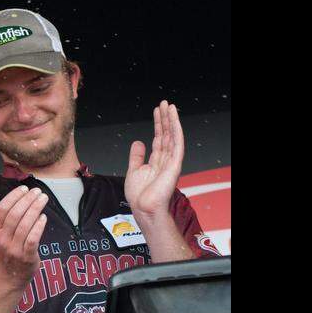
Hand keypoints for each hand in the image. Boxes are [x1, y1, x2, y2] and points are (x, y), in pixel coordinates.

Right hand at [0, 185, 48, 287]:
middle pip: (14, 215)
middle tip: (37, 191)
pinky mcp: (27, 256)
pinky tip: (43, 217)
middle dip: (27, 200)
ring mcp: (14, 248)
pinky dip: (38, 227)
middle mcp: (2, 239)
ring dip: (35, 209)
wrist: (9, 275)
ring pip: (24, 225)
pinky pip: (32, 239)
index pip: (2, 209)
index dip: (13, 197)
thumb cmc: (4, 250)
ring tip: (43, 199)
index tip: (24, 189)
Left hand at [125, 101, 184, 217]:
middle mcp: (165, 160)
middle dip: (165, 118)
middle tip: (165, 104)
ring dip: (171, 121)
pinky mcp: (174, 166)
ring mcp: (171, 162)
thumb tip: (138, 142)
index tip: (157, 111)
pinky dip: (176, 132)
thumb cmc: (140, 196)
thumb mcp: (134, 170)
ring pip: (173, 137)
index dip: (158, 124)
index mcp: (156, 161)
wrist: (143, 209)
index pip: (159, 138)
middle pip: (167, 134)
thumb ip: (136, 156)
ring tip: (169, 107)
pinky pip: (177, 145)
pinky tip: (175, 121)